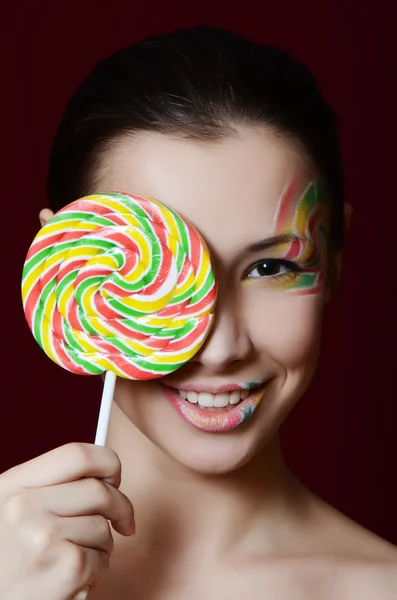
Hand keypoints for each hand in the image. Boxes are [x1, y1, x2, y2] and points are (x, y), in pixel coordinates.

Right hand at [0, 443, 134, 599]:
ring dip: (101, 545)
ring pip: (103, 527)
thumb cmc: (6, 560)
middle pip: (100, 490)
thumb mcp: (12, 510)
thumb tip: (105, 475)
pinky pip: (102, 558)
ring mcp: (45, 537)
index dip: (107, 464)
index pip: (78, 454)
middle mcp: (25, 507)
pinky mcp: (66, 568)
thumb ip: (49, 486)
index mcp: (13, 485)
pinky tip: (70, 579)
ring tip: (73, 558)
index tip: (115, 479)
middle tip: (123, 522)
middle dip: (121, 507)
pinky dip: (95, 571)